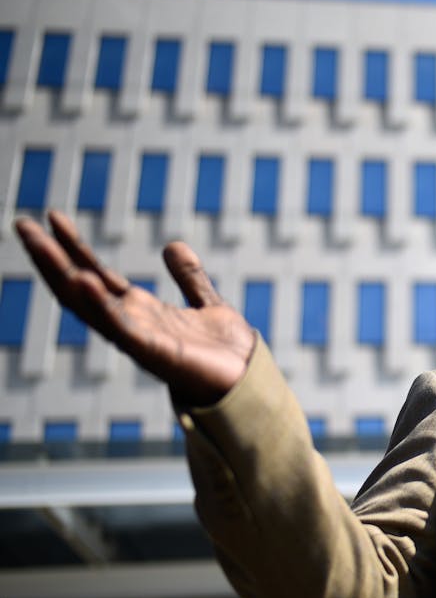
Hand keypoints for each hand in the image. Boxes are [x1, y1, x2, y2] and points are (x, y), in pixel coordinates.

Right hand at [14, 210, 255, 405]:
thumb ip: (189, 277)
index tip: (53, 216)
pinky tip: (84, 281)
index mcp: (140, 311)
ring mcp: (138, 338)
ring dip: (62, 274)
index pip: (96, 273)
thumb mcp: (207, 303)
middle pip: (80, 286)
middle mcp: (131, 323)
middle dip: (51, 257)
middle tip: (22, 224)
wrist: (251, 381)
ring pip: (89, 304)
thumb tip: (173, 245)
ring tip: (39, 245)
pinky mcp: (155, 353)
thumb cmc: (226, 352)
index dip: (74, 246)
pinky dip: (101, 305)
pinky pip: (121, 328)